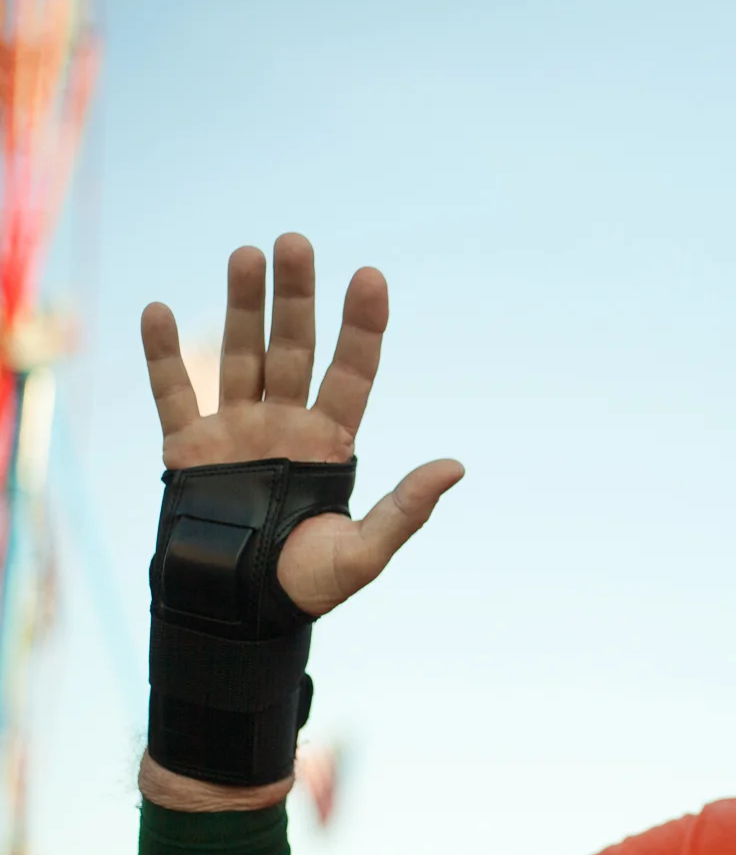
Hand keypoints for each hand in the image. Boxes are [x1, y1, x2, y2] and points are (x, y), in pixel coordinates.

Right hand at [141, 233, 463, 616]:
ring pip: (240, 353)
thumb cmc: (308, 586)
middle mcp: (285, 424)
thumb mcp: (365, 552)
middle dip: (296, 295)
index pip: (352, 371)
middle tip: (296, 242)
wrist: (239, 613)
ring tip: (246, 253)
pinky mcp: (187, 447)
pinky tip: (160, 310)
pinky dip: (162, 355)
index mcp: (331, 442)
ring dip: (241, 304)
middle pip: (293, 346)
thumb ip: (406, 509)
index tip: (371, 277)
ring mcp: (236, 429)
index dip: (362, 325)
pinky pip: (173, 392)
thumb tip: (456, 466)